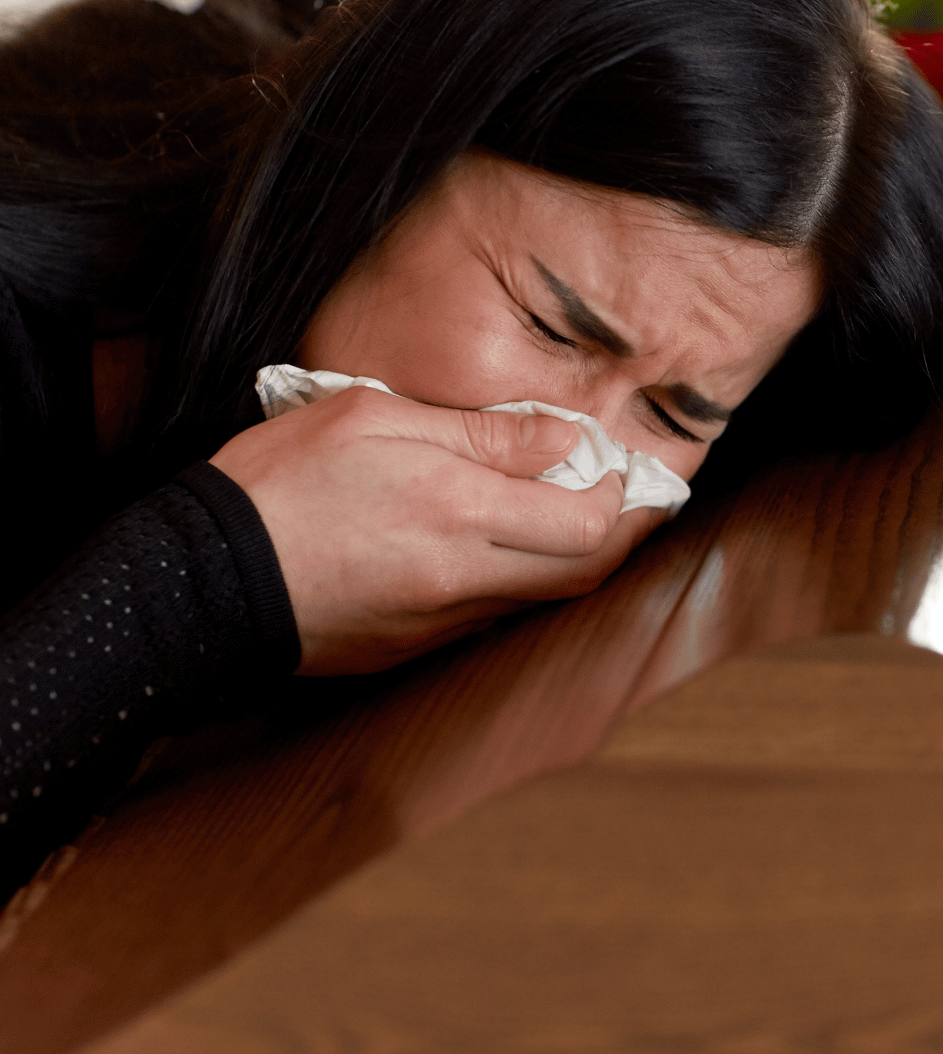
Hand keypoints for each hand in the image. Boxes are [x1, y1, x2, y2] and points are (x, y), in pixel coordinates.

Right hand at [211, 385, 665, 674]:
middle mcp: (463, 578)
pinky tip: (503, 553)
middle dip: (616, 535)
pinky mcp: (413, 649)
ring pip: (542, 601)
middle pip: (584, 572)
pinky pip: (492, 621)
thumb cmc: (277, 482)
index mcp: (459, 511)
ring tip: (566, 517)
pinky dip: (517, 588)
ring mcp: (440, 623)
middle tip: (620, 496)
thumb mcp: (372, 417)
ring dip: (569, 563)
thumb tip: (565, 438)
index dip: (618, 493)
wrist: (196, 579)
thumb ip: (481, 432)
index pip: (588, 521)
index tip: (612, 464)